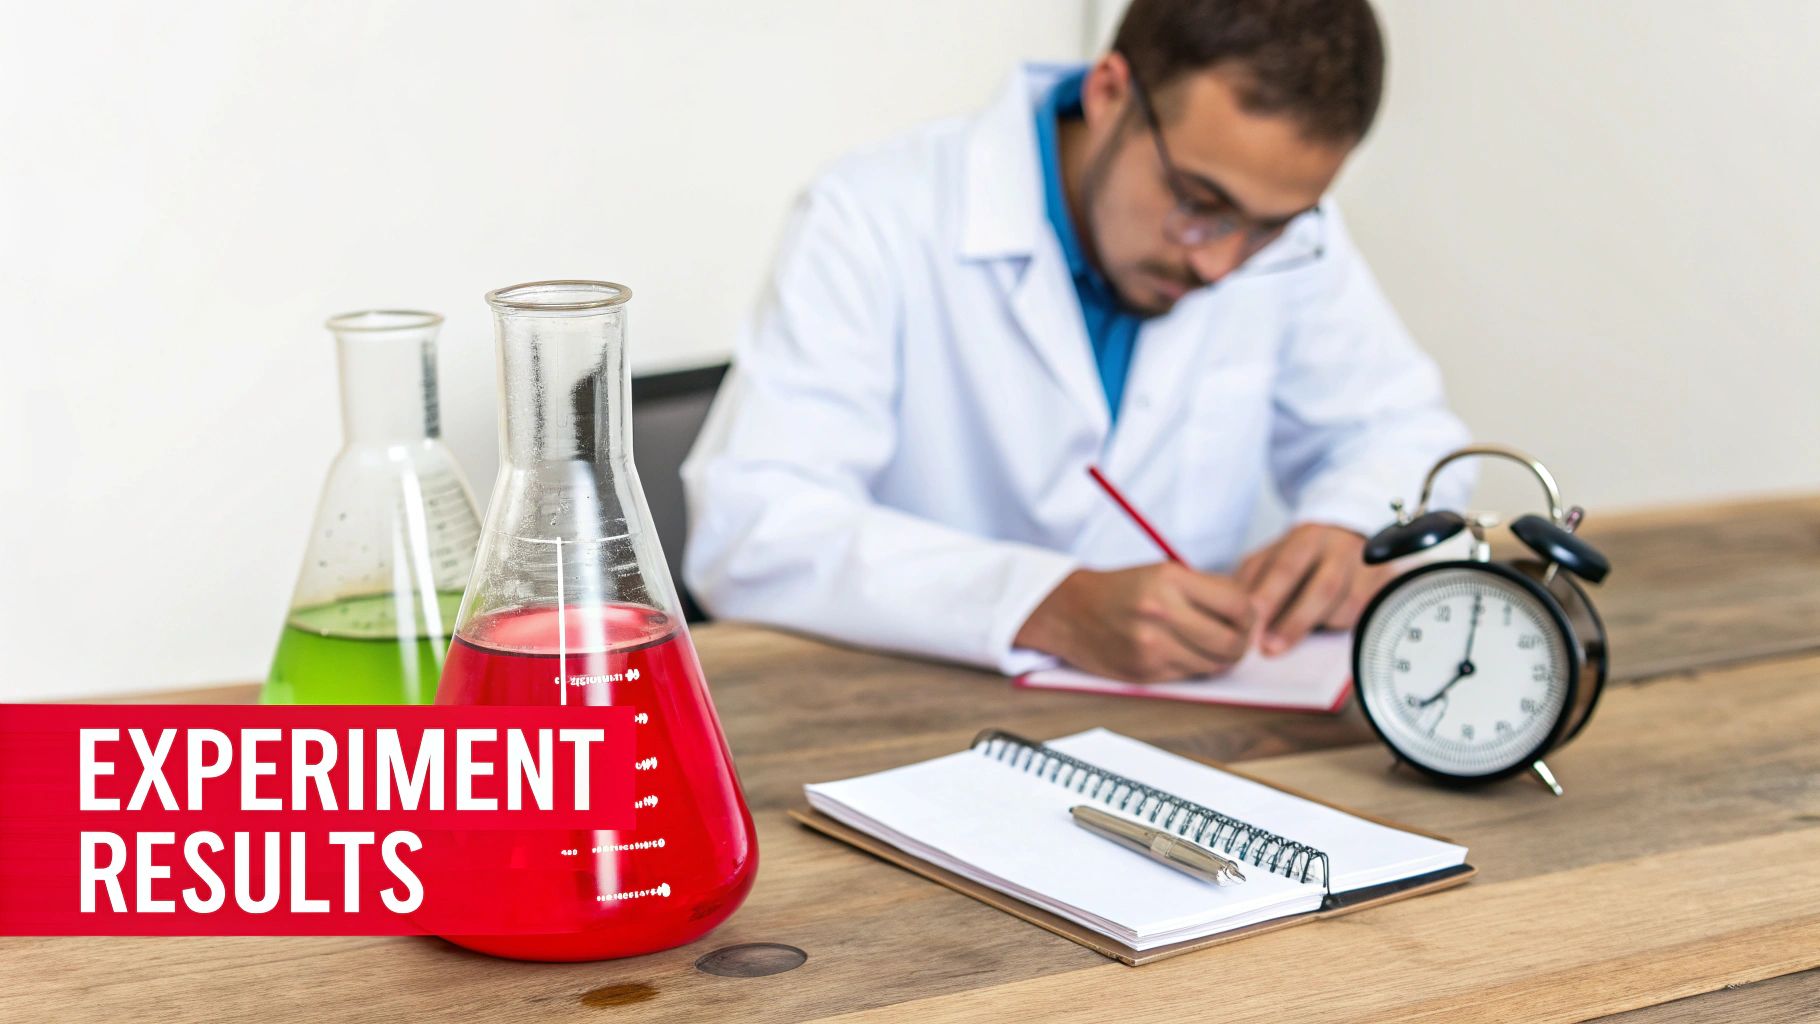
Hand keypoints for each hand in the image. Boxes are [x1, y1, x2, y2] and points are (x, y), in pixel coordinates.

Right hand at [1015, 563, 1256, 683]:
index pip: (1237, 604)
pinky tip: (1184, 653)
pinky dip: (1194, 667)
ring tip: (1212, 646)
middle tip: (1240, 638)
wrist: (1069, 611)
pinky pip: (1189, 676)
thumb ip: (1206, 590)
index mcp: (1169, 579)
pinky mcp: (1145, 673)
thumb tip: (1251, 611)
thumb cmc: (1121, 590)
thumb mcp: (1162, 572)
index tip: (1247, 616)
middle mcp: (1160, 612)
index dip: (1251, 614)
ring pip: (1214, 665)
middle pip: (1231, 641)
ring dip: (1221, 659)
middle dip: (1243, 643)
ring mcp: (1152, 646)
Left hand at [1236, 523, 1394, 656]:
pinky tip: (1330, 634)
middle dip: (1295, 622)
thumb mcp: (1270, 557)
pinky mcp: (1387, 586)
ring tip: (1299, 644)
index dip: (1270, 595)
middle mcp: (1341, 550)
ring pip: (1349, 606)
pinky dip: (1347, 629)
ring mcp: (1368, 568)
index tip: (1252, 622)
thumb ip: (1252, 581)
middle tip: (1269, 649)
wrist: (1349, 535)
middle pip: (1323, 589)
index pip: (1288, 567)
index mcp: (1308, 538)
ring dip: (1322, 629)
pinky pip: (1368, 614)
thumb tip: (1237, 617)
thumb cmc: (1301, 556)